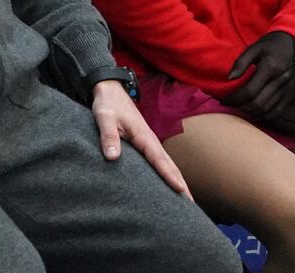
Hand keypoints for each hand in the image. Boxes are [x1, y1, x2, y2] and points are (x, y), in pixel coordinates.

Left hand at [90, 80, 192, 199]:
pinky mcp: (143, 143)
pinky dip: (167, 173)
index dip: (169, 176)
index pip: (159, 159)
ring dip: (177, 180)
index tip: (181, 191)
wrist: (110, 89)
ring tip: (185, 200)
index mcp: (143, 135)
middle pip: (169, 165)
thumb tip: (113, 158)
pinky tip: (168, 184)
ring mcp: (148, 142)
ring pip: (167, 164)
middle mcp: (150, 140)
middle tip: (191, 204)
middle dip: (181, 184)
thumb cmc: (107, 104)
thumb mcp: (104, 117)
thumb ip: (108, 136)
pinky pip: (159, 161)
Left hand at [220, 31, 294, 118]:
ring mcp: (287, 89)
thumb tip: (229, 78)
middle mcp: (280, 80)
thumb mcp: (254, 48)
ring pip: (267, 109)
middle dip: (240, 106)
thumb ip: (241, 63)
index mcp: (270, 67)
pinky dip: (265, 116)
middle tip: (230, 105)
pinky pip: (278, 111)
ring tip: (240, 108)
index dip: (235, 98)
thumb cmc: (271, 45)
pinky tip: (255, 114)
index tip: (224, 100)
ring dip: (251, 112)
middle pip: (258, 103)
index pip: (250, 90)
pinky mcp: (291, 94)